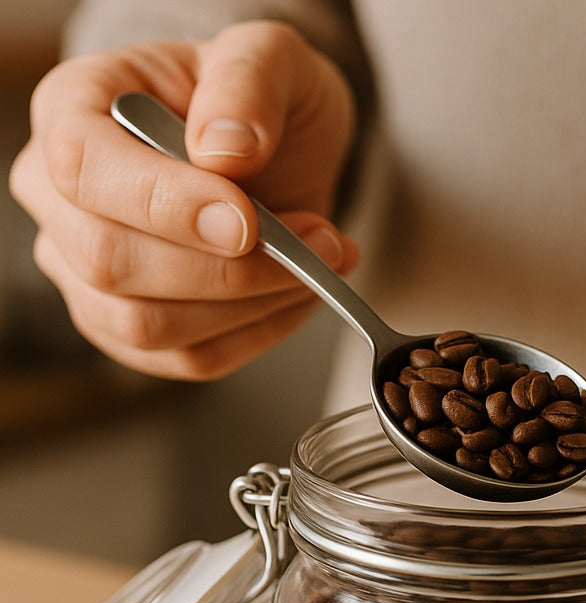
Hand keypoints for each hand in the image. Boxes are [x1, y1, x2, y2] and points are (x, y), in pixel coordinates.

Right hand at [9, 20, 358, 379]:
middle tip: (319, 243)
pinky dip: (259, 335)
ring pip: (150, 327)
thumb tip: (223, 151)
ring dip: (253, 306)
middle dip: (230, 269)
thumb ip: (248, 81)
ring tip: (321, 264)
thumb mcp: (268, 56)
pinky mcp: (130, 330)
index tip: (250, 221)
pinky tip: (297, 294)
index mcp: (71, 111)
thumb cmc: (256, 100)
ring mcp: (86, 274)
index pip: (85, 170)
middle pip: (112, 264)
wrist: (274, 150)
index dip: (167, 206)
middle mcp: (60, 199)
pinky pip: (190, 359)